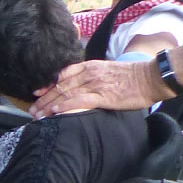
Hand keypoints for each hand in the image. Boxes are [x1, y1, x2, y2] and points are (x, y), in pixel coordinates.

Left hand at [31, 59, 163, 117]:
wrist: (151, 77)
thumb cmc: (134, 77)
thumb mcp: (108, 71)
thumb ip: (94, 77)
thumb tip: (84, 88)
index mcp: (89, 67)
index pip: (62, 75)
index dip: (47, 85)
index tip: (36, 93)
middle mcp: (88, 74)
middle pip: (59, 86)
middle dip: (43, 99)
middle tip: (32, 109)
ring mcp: (94, 84)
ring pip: (65, 94)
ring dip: (49, 105)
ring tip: (37, 115)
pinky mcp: (102, 96)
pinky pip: (78, 101)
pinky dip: (64, 107)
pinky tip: (54, 112)